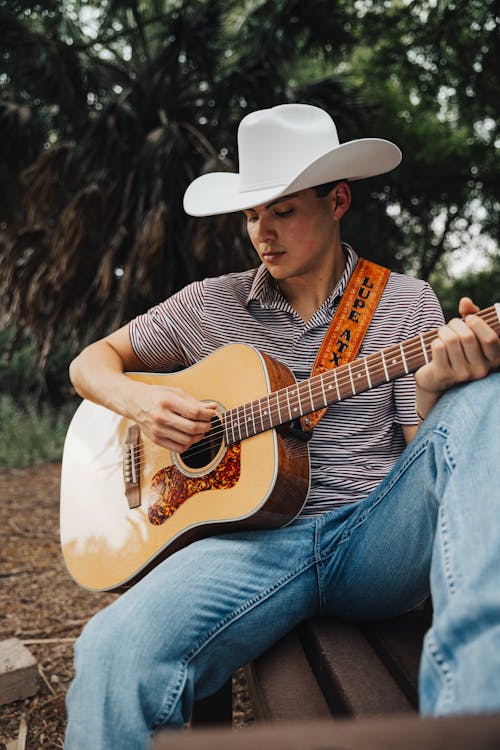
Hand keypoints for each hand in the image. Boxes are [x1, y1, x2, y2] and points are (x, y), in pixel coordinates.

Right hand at [128, 382, 217, 452]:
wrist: (134, 402)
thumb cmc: (157, 395)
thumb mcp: (175, 392)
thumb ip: (194, 401)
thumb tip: (212, 407)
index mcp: (167, 401)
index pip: (194, 412)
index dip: (207, 414)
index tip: (211, 413)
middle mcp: (161, 416)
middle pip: (192, 428)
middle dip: (206, 426)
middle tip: (208, 423)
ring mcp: (158, 430)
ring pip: (187, 440)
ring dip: (199, 436)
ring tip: (201, 430)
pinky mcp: (156, 439)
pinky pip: (178, 448)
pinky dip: (188, 444)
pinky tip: (190, 437)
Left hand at [415, 297, 499, 417]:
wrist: (437, 378)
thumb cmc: (458, 351)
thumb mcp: (470, 333)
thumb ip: (472, 315)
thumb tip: (465, 301)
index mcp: (493, 360)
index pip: (491, 339)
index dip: (478, 324)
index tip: (469, 318)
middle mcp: (481, 370)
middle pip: (468, 337)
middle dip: (456, 323)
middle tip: (451, 324)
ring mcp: (462, 375)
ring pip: (451, 340)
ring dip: (444, 330)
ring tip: (443, 332)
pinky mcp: (444, 376)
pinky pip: (438, 347)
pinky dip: (435, 340)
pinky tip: (436, 344)